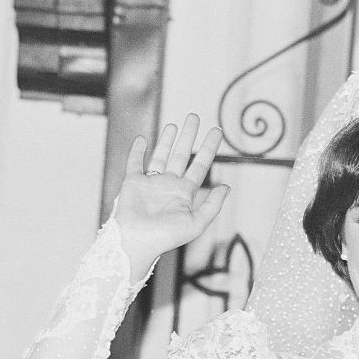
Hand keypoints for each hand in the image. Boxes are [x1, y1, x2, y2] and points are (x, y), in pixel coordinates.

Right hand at [114, 113, 229, 276]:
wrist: (137, 242)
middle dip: (188, 136)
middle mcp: (169, 185)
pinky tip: (142, 139)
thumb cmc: (166, 237)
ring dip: (167, 140)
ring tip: (175, 124)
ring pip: (161, 156)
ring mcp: (150, 183)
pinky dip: (137, 151)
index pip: (200, 165)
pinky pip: (135, 163)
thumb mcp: (197, 222)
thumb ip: (213, 204)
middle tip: (195, 116)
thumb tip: (227, 187)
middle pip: (181, 154)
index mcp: (185, 193)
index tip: (217, 131)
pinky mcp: (132, 183)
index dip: (209, 148)